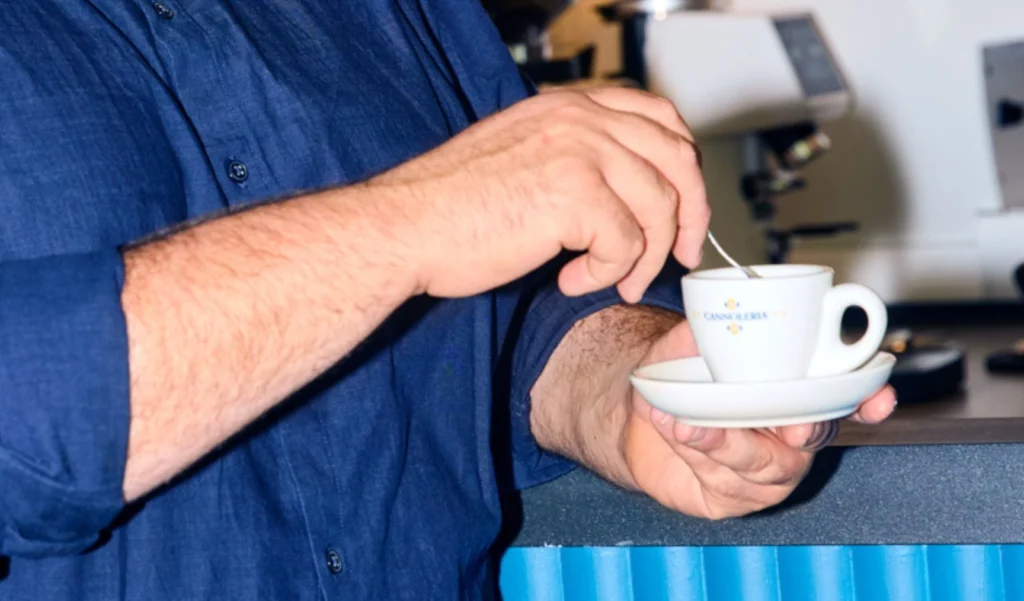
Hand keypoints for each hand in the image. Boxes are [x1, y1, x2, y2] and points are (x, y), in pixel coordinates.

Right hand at [368, 87, 708, 302]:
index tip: (683, 208)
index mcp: (569, 106)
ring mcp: (580, 153)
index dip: (683, 167)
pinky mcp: (574, 196)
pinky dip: (604, 273)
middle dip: (689, 216)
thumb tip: (625, 190)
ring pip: (658, 209)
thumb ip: (573, 157)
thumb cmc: (450, 205)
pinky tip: (570, 280)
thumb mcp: (522, 156)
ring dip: (644, 257)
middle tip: (678, 256)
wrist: (405, 227)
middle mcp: (580, 120)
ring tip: (613, 281)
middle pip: (676, 161)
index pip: (660, 118)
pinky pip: (625, 244)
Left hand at [624, 320, 896, 518]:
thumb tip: (709, 319)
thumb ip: (696, 332)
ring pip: (760, 464)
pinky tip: (675, 429)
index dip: (868, 401)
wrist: (637, 418)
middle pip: (811, 438)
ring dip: (726, 442)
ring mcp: (762, 474)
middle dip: (803, 431)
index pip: (846, 399)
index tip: (879, 400)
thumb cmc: (677, 380)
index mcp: (794, 396)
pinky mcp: (729, 499)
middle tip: (790, 426)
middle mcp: (787, 438)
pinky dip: (697, 454)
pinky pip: (722, 483)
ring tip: (688, 422)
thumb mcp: (681, 346)